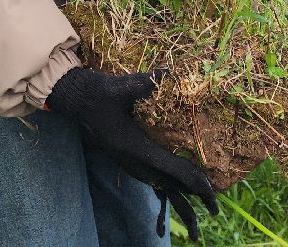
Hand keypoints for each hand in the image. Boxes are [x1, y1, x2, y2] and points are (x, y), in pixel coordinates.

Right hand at [46, 67, 217, 240]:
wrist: (73, 99)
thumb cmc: (96, 92)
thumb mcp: (119, 86)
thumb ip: (144, 82)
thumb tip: (167, 71)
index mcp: (133, 147)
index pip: (169, 167)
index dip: (192, 179)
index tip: (210, 190)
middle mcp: (131, 160)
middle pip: (168, 186)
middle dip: (192, 199)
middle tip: (215, 212)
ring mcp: (128, 162)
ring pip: (159, 187)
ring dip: (180, 199)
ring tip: (198, 217)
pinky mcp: (126, 158)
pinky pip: (149, 180)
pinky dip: (164, 191)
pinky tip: (172, 199)